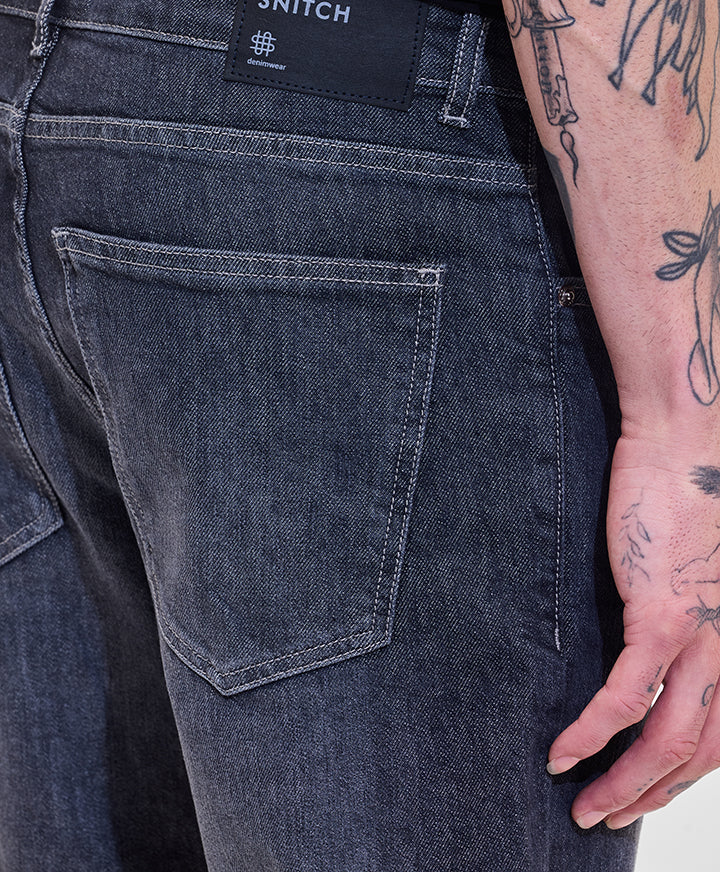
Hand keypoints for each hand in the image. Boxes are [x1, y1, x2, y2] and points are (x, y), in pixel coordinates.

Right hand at [547, 433, 719, 828]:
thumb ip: (679, 616)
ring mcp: (700, 637)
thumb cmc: (684, 496)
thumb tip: (642, 647)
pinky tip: (563, 753)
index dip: (681, 777)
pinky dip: (592, 734)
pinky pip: (626, 698)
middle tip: (608, 818)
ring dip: (623, 785)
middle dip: (650, 796)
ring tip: (583, 807)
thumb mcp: (694, 569)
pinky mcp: (660, 617)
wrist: (684, 445)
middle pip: (698, 755)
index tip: (642, 792)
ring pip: (667, 742)